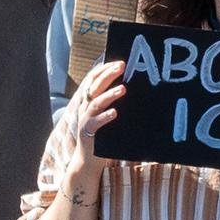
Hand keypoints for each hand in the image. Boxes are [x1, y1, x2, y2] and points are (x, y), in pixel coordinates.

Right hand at [48, 59, 126, 187]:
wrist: (90, 159)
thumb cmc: (104, 135)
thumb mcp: (109, 115)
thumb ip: (116, 102)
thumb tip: (133, 88)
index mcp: (91, 100)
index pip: (94, 80)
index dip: (103, 68)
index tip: (117, 60)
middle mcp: (86, 107)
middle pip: (95, 87)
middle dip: (107, 75)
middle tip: (121, 66)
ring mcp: (86, 120)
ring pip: (96, 103)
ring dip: (109, 95)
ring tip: (123, 89)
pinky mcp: (88, 133)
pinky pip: (95, 123)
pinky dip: (105, 117)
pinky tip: (115, 113)